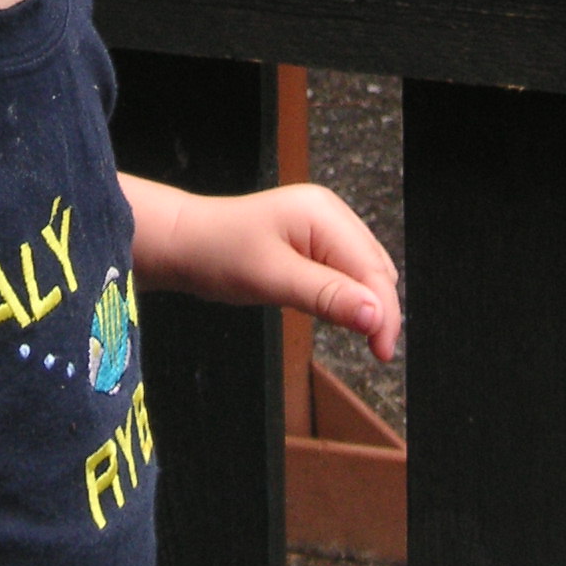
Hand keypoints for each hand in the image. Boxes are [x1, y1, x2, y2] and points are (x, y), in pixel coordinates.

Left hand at [122, 175, 402, 362]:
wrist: (182, 243)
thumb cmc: (217, 254)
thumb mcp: (273, 280)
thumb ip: (328, 296)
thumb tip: (376, 315)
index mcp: (323, 213)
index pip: (372, 269)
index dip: (383, 313)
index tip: (383, 353)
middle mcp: (328, 212)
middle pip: (374, 269)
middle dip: (379, 309)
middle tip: (375, 351)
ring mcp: (321, 224)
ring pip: (363, 271)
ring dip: (365, 302)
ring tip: (362, 336)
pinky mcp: (312, 239)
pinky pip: (344, 270)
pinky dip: (347, 294)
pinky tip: (340, 312)